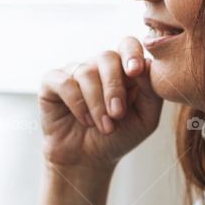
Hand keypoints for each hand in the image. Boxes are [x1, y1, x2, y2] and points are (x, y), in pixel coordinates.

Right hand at [38, 36, 162, 171]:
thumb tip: (146, 65)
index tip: (135, 71)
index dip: (132, 54)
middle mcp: (98, 65)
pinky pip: (65, 83)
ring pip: (86, 73)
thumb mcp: (145, 119)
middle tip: (118, 114)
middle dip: (114, 87)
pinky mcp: (52, 82)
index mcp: (123, 68)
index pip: (128, 45)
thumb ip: (152, 91)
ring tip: (105, 127)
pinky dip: (78, 104)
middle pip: (107, 57)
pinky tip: (86, 121)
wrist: (89, 160)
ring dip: (97, 104)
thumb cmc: (119, 137)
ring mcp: (74, 71)